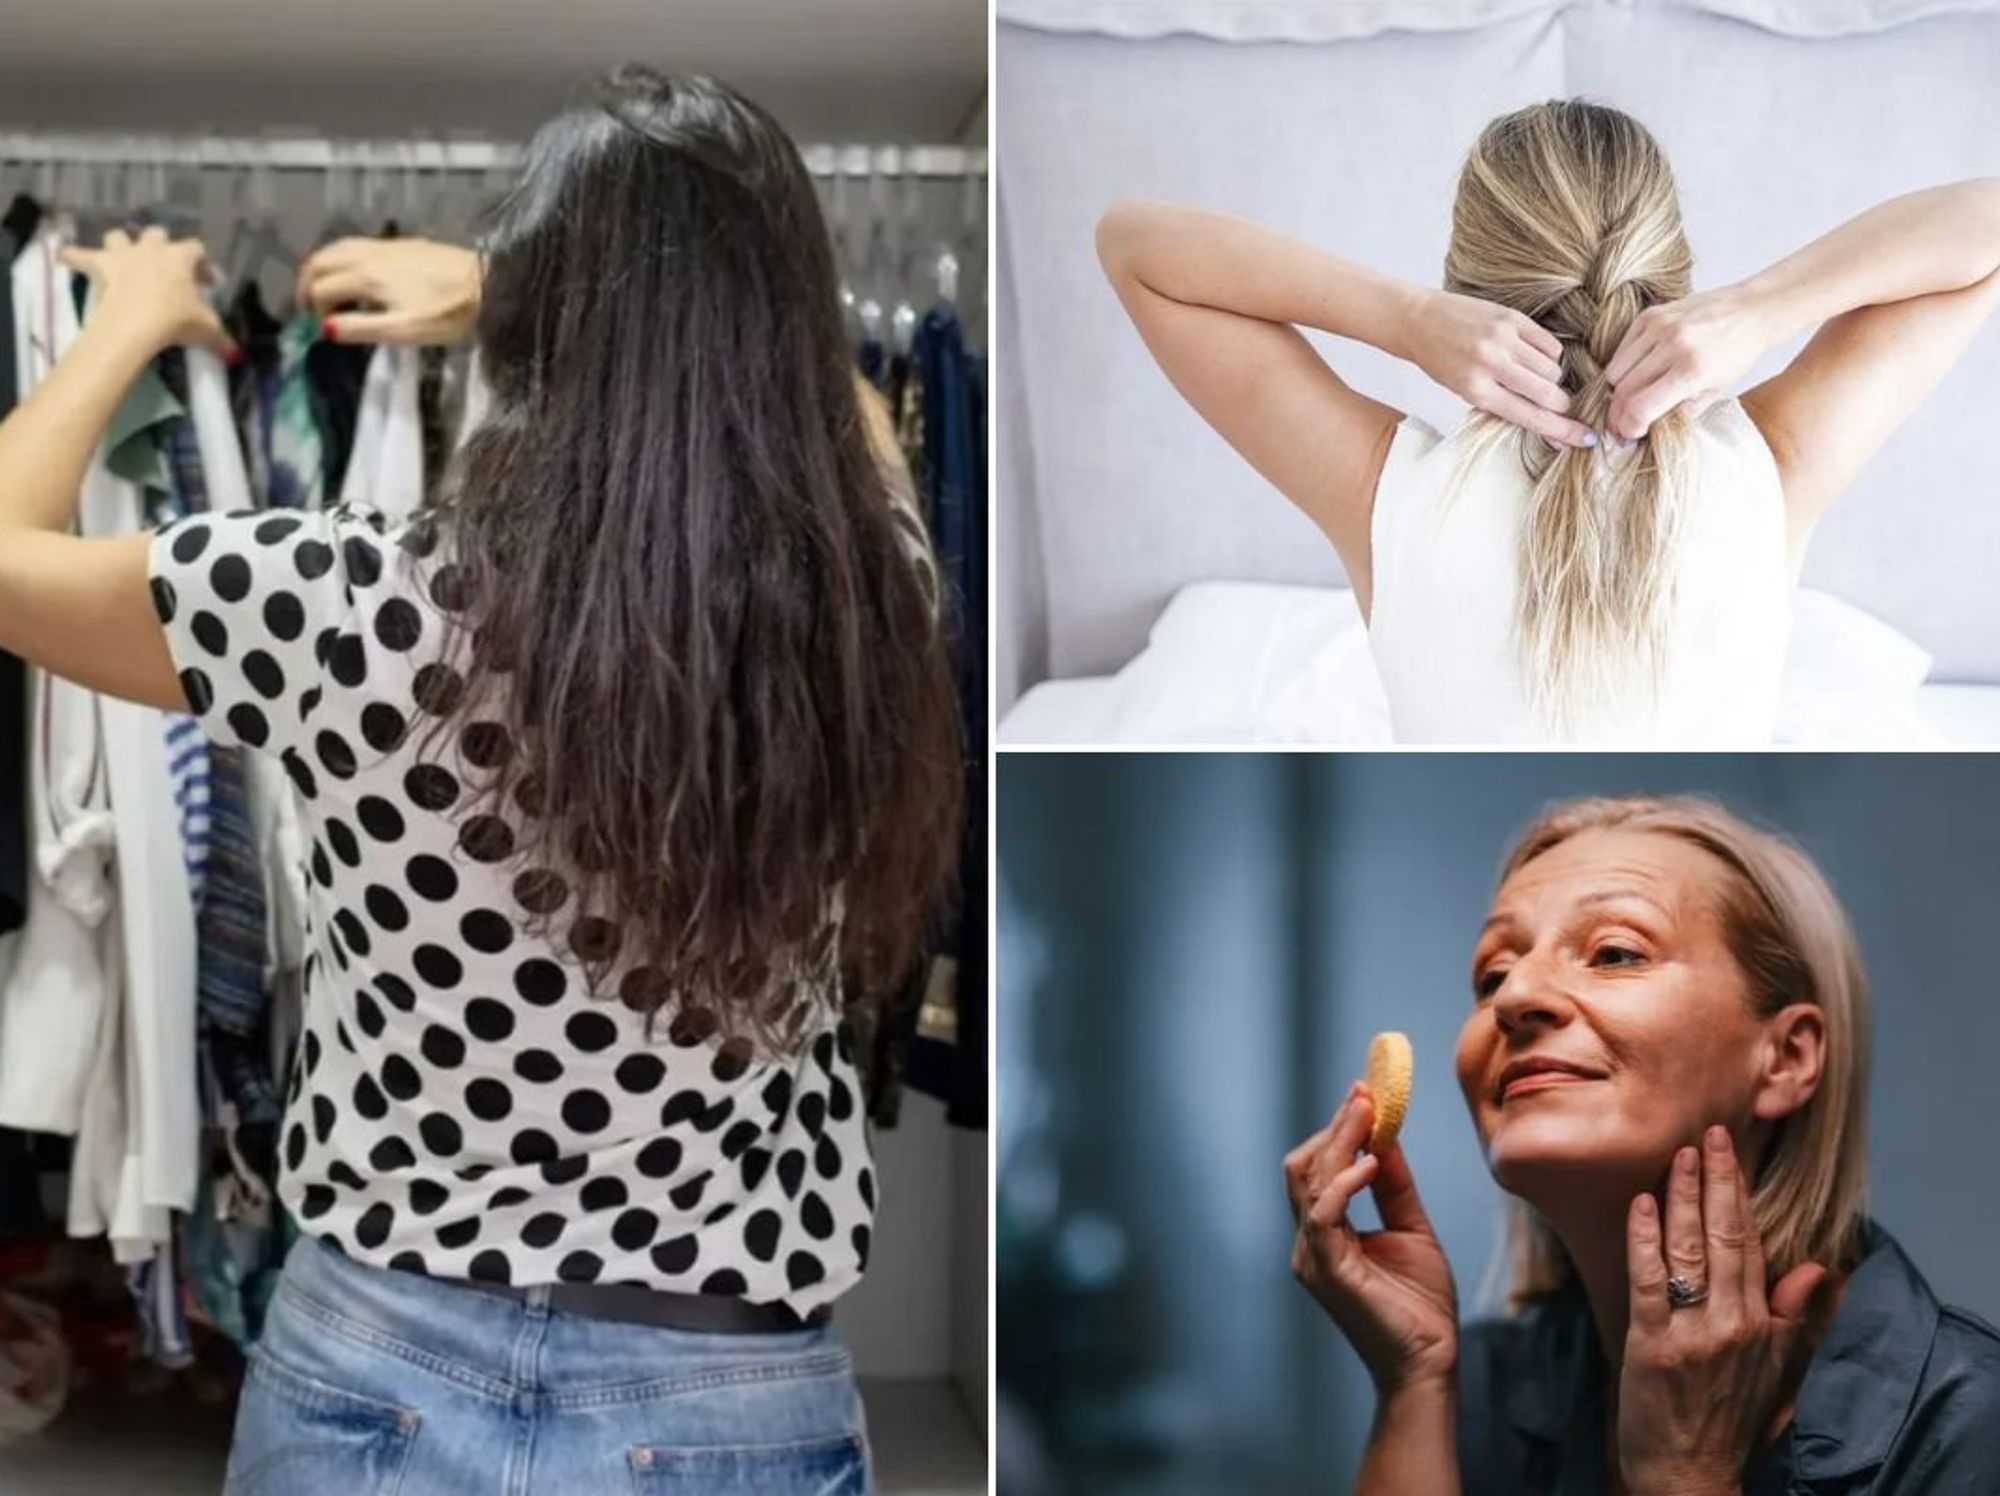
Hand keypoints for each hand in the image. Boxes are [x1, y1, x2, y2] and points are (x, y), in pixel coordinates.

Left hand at [59, 227, 232, 358]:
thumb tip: (236, 355)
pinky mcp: (98, 265)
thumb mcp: (206, 329)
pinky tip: (66, 256)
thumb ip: (221, 338)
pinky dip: (72, 255)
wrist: (135, 323)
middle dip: (160, 246)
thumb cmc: (175, 320)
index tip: (205, 281)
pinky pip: (78, 254)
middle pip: (156, 234)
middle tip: (163, 267)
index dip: (201, 263)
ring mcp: (122, 254)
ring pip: (118, 236)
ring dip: (119, 245)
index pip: (196, 249)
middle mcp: (151, 248)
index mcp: (180, 257)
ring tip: (120, 259)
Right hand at [299, 237, 481, 345]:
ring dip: (322, 268)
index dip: (312, 311)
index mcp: (366, 276)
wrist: (488, 286)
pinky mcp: (402, 244)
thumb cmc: (449, 313)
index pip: (320, 289)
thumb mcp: (404, 331)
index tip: (318, 330)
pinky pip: (356, 245)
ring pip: (337, 248)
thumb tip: (325, 329)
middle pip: (320, 261)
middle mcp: (370, 255)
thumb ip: (361, 328)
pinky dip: (341, 258)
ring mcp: (386, 246)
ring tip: (324, 291)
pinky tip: (354, 275)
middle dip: (306, 285)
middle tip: (308, 309)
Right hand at [1286, 1081, 1458, 1391]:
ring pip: (1309, 1182)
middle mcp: (1309, 1242)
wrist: (1430, 1362)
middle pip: (1303, 1167)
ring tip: (1370, 1115)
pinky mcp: (1327, 1270)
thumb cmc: (1420, 1306)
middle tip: (1365, 1095)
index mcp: (1324, 1233)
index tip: (1364, 1093)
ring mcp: (1313, 1257)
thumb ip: (1395, 1187)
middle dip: (1334, 1127)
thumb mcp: (1411, 1229)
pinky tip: (1372, 1163)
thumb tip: (1389, 1138)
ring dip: (1340, 1142)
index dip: (1337, 1129)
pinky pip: (1324, 1214)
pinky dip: (1344, 1182)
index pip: (1317, 1169)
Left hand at [1402, 288, 1594, 448]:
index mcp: (1477, 391)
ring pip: (1553, 368)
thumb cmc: (1442, 362)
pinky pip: (1550, 344)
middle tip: (1562, 405)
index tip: (1586, 437)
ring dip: (1551, 378)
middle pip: (1549, 392)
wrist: (1418, 321)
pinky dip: (1549, 355)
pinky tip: (1532, 356)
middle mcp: (1491, 364)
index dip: (1562, 430)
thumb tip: (1545, 423)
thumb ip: (1503, 404)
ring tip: (1530, 375)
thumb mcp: (1465, 392)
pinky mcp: (1512, 317)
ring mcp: (1503, 338)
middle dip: (1562, 404)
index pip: (1530, 417)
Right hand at [1602, 286, 1773, 441]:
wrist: (1751, 310)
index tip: (1630, 434)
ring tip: (1632, 396)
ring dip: (1619, 390)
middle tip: (1623, 423)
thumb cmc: (1736, 354)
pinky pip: (1620, 350)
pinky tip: (1639, 372)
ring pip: (1615, 372)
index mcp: (1693, 370)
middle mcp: (1673, 345)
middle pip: (1623, 392)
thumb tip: (1646, 428)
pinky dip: (1624, 366)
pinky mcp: (1650, 314)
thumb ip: (1679, 413)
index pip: (1641, 408)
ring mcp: (1659, 327)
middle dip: (1619, 413)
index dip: (1629, 427)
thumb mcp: (1715, 392)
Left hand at [1617, 1126, 1828, 1495]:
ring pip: (1688, 1251)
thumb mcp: (1772, 1367)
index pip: (1750, 1243)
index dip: (1739, 1194)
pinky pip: (1649, 1281)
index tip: (1730, 1151)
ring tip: (1676, 1155)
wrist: (1690, 1472)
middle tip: (1709, 1133)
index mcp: (1758, 1323)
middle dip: (1715, 1181)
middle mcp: (1731, 1322)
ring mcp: (1692, 1332)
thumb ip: (1788, 1314)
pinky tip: (1641, 1205)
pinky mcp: (1653, 1344)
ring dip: (1681, 1198)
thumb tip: (1818, 1267)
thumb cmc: (1727, 1418)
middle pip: (1724, 1237)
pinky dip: (1645, 1240)